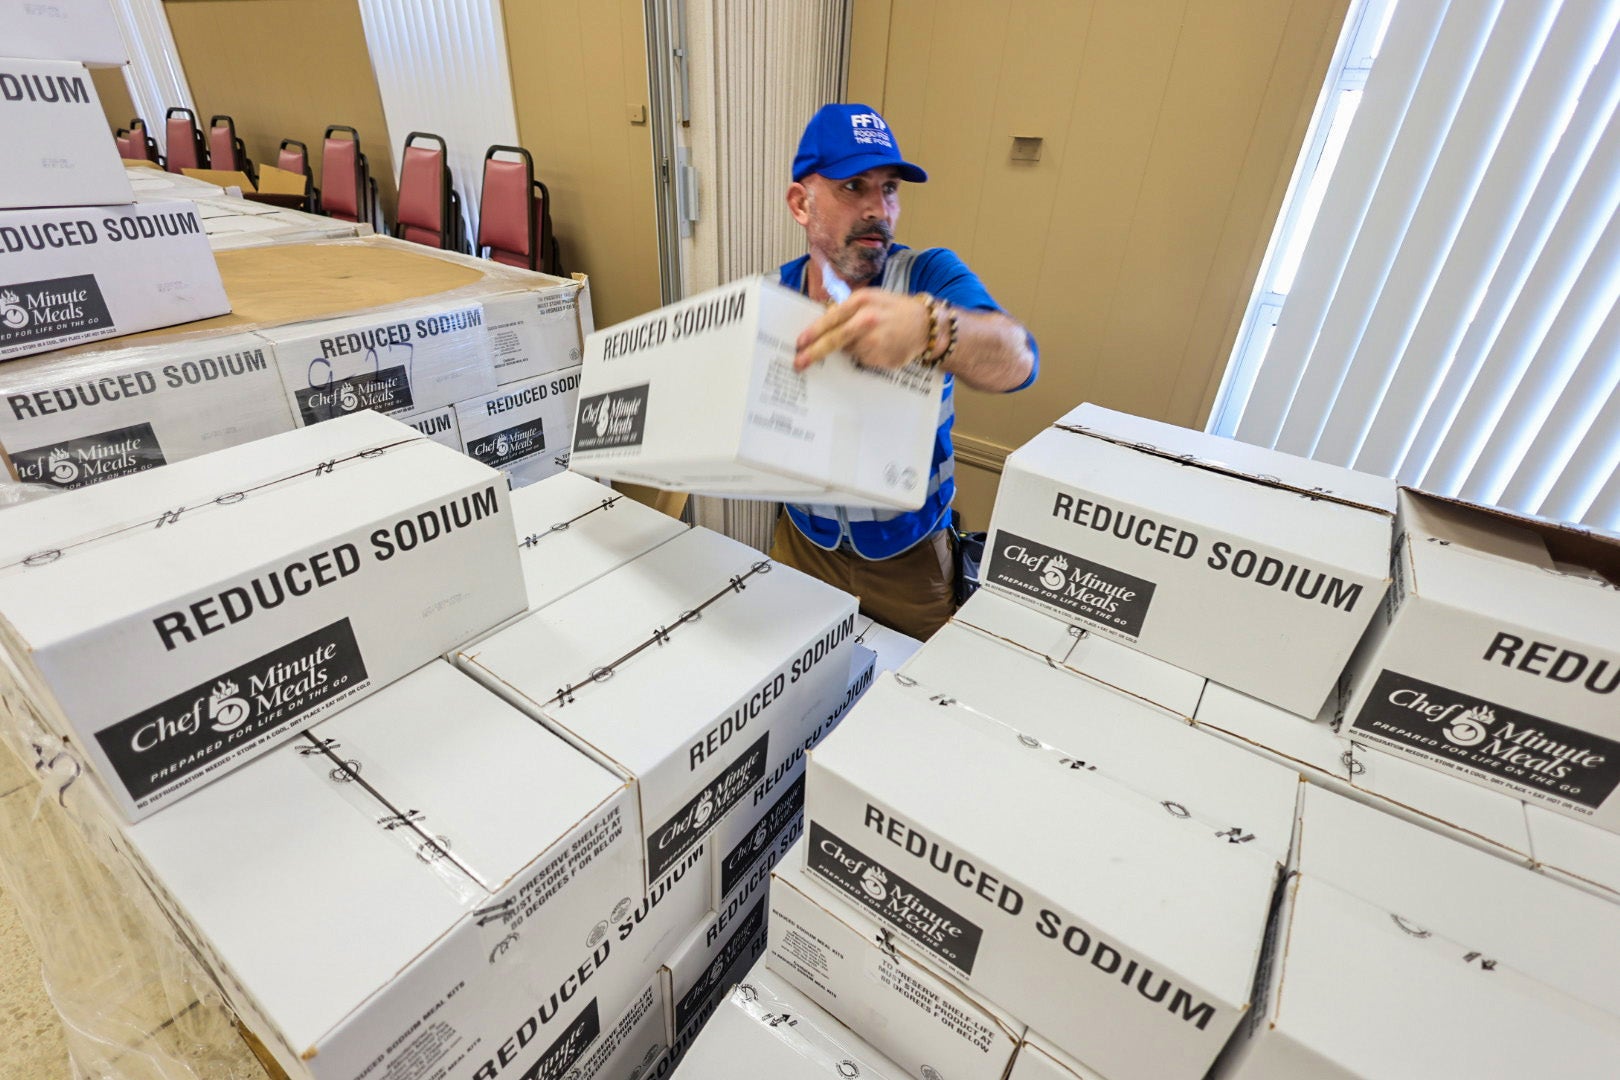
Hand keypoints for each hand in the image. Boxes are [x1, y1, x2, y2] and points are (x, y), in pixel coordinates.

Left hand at [793, 288, 930, 371]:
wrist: (925, 324)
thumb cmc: (894, 310)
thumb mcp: (871, 299)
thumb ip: (847, 310)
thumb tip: (822, 324)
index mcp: (861, 301)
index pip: (831, 319)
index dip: (813, 332)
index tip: (800, 343)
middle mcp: (867, 319)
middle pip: (834, 340)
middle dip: (814, 352)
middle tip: (799, 362)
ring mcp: (874, 340)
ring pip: (848, 351)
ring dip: (849, 350)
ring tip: (870, 340)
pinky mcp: (880, 356)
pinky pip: (862, 359)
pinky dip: (864, 356)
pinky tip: (879, 347)